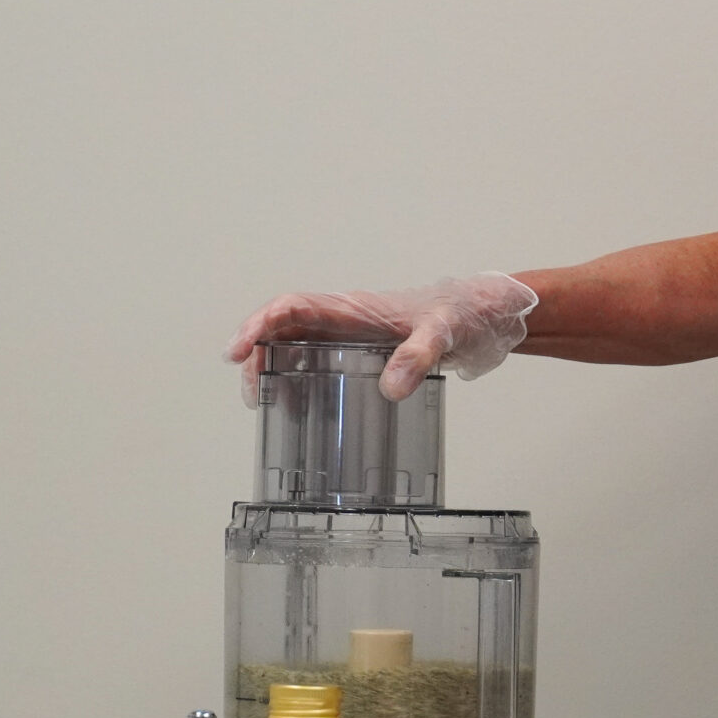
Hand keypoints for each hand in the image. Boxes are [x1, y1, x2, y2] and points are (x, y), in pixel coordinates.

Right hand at [225, 273, 538, 403]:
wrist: (478, 318)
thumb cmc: (458, 315)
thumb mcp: (441, 335)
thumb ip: (418, 357)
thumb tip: (391, 388)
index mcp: (352, 308)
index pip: (292, 307)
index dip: (259, 325)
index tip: (239, 351)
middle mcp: (342, 319)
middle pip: (282, 328)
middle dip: (257, 355)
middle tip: (252, 394)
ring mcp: (348, 336)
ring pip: (294, 345)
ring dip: (273, 370)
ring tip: (267, 405)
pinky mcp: (358, 352)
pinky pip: (316, 362)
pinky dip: (300, 381)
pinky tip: (300, 409)